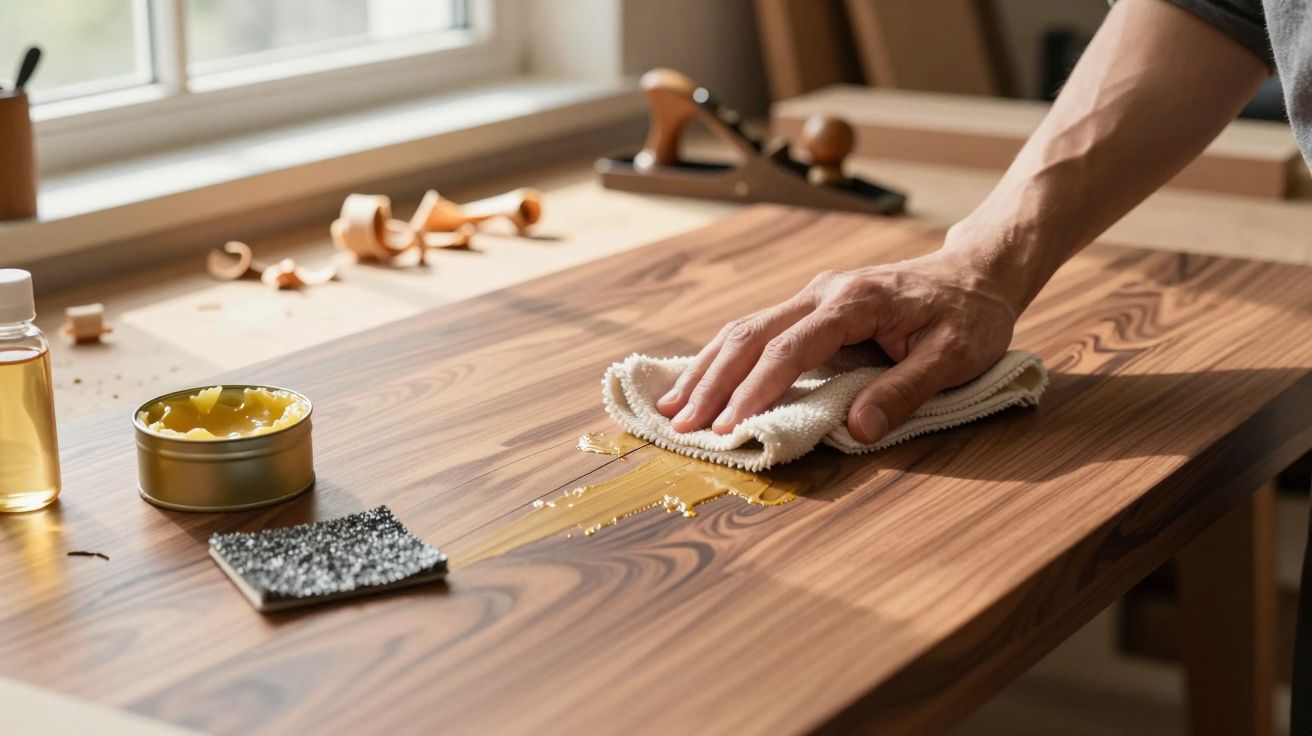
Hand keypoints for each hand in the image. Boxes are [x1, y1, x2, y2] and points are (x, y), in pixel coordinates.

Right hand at [656, 248, 1020, 442]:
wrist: (975, 273)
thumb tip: (858, 432)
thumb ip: (905, 392)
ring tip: (673, 408)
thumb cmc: (970, 317)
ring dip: (707, 369)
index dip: (756, 391)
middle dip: (712, 382)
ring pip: (744, 330)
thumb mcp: (954, 358)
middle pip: (751, 335)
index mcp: (854, 302)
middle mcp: (822, 293)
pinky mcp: (810, 308)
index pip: (791, 350)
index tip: (731, 428)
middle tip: (682, 425)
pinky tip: (700, 382)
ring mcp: (812, 297)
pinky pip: (756, 331)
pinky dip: (723, 359)